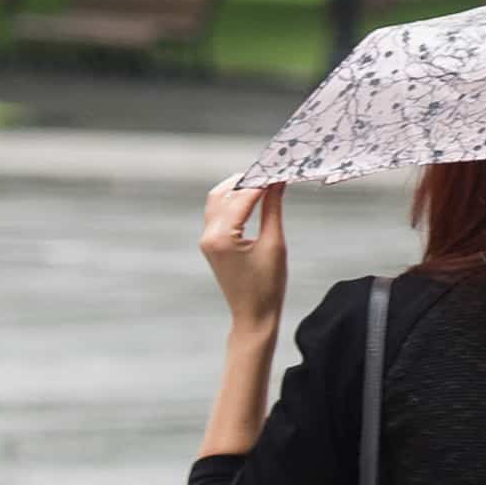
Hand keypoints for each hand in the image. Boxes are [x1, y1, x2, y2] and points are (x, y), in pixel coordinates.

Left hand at [198, 178, 287, 331]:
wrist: (253, 316)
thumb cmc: (267, 287)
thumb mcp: (274, 243)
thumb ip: (273, 209)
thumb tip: (277, 183)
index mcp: (222, 236)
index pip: (243, 196)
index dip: (263, 180)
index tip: (278, 168)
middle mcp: (209, 235)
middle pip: (225, 192)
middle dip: (248, 180)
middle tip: (271, 171)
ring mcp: (207, 239)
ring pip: (218, 200)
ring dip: (238, 188)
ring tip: (264, 182)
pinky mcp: (211, 243)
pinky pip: (218, 213)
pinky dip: (233, 201)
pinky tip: (252, 197)